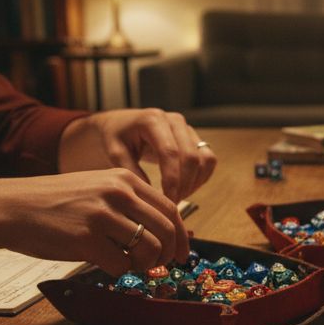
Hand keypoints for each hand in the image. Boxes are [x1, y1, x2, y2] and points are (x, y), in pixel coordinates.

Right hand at [0, 168, 187, 275]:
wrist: (11, 207)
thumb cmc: (54, 203)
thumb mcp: (97, 189)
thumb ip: (130, 205)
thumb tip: (168, 232)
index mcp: (124, 179)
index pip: (171, 209)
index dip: (180, 236)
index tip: (181, 253)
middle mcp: (118, 193)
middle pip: (166, 231)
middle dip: (168, 255)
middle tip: (158, 266)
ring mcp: (102, 215)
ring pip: (149, 249)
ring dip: (145, 265)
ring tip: (129, 265)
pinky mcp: (86, 239)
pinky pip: (121, 265)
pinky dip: (119, 271)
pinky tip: (105, 264)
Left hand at [60, 109, 215, 200]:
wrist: (120, 125)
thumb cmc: (115, 138)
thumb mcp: (115, 153)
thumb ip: (132, 172)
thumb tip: (153, 196)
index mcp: (153, 120)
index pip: (170, 152)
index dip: (172, 180)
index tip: (166, 200)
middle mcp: (175, 121)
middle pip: (191, 157)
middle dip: (184, 185)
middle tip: (171, 204)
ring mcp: (187, 129)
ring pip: (205, 159)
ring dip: (194, 183)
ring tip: (177, 198)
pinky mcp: (194, 138)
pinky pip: (208, 160)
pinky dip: (201, 178)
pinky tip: (185, 189)